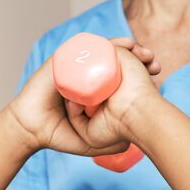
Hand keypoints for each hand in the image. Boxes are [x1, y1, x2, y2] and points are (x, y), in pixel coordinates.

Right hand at [7, 38, 160, 155]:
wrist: (32, 130)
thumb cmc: (57, 135)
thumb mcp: (89, 143)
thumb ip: (109, 145)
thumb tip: (130, 146)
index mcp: (94, 89)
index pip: (120, 75)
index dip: (140, 71)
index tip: (157, 71)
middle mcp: (86, 75)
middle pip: (115, 59)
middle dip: (137, 56)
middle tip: (154, 61)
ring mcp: (74, 66)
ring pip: (102, 51)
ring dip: (122, 46)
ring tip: (140, 50)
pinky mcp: (62, 61)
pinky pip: (84, 47)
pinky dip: (101, 44)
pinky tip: (118, 45)